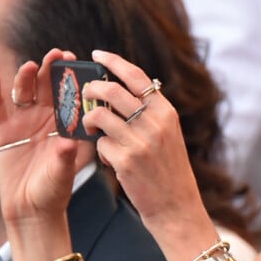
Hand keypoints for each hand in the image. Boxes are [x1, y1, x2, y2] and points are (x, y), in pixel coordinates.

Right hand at [0, 48, 77, 227]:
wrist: (32, 209)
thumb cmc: (56, 189)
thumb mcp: (65, 171)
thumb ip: (66, 155)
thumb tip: (68, 142)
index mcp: (67, 124)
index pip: (71, 96)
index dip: (73, 79)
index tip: (79, 62)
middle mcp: (47, 119)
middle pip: (48, 88)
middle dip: (53, 70)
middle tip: (59, 55)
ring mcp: (24, 123)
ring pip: (25, 93)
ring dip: (28, 77)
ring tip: (32, 66)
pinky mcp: (3, 131)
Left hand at [82, 50, 207, 229]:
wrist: (177, 206)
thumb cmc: (169, 169)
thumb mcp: (169, 134)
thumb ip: (151, 113)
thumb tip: (121, 90)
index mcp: (166, 112)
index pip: (136, 76)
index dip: (113, 62)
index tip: (96, 55)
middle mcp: (155, 123)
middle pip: (112, 91)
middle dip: (91, 89)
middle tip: (84, 93)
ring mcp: (140, 142)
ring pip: (99, 115)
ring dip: (88, 119)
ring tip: (90, 126)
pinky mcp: (126, 161)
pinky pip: (100, 144)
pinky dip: (99, 148)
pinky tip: (108, 156)